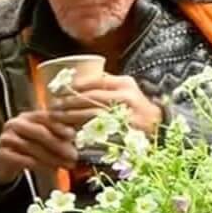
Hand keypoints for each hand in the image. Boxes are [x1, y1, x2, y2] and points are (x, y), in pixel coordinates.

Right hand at [0, 110, 78, 185]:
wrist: (1, 162)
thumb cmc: (26, 149)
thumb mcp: (41, 139)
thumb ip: (56, 135)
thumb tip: (78, 136)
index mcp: (27, 116)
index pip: (45, 117)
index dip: (60, 125)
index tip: (73, 135)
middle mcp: (15, 124)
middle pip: (40, 132)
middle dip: (59, 144)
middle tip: (73, 155)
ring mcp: (7, 138)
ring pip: (33, 147)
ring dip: (52, 158)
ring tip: (66, 165)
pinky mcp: (2, 154)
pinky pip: (24, 159)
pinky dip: (40, 165)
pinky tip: (51, 170)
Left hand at [45, 72, 163, 137]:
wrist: (159, 127)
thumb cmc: (135, 108)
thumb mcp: (125, 90)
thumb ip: (106, 84)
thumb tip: (77, 79)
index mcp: (125, 84)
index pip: (95, 81)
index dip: (75, 86)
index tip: (58, 90)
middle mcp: (127, 97)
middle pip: (91, 97)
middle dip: (69, 102)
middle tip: (53, 107)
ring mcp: (126, 115)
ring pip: (92, 113)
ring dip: (71, 116)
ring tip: (57, 118)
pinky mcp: (124, 132)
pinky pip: (99, 131)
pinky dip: (82, 130)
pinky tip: (70, 131)